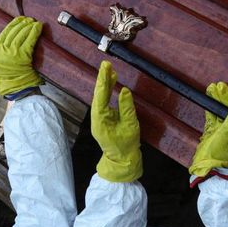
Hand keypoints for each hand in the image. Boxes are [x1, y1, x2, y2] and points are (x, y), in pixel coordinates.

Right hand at [0, 16, 43, 96]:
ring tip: (34, 22)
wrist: (13, 84)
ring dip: (29, 26)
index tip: (20, 19)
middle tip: (29, 19)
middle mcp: (3, 49)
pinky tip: (38, 27)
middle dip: (23, 23)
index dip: (14, 23)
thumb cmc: (4, 72)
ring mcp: (14, 52)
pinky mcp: (24, 55)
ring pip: (22, 34)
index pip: (5, 31)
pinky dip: (35, 32)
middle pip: (14, 31)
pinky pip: (30, 40)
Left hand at [91, 61, 142, 182]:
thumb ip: (127, 108)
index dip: (103, 81)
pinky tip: (113, 83)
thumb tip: (124, 90)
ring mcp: (99, 118)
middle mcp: (97, 117)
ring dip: (105, 84)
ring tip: (110, 70)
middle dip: (102, 79)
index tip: (106, 68)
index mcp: (100, 120)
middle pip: (98, 95)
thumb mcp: (130, 126)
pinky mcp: (104, 119)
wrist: (122, 161)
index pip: (101, 96)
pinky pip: (104, 102)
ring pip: (101, 98)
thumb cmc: (126, 146)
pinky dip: (108, 92)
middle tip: (107, 64)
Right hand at [189, 82, 227, 176]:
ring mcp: (224, 130)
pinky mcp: (214, 131)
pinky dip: (212, 107)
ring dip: (218, 99)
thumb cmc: (220, 151)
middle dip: (227, 97)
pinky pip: (214, 116)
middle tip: (222, 86)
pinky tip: (209, 97)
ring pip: (222, 111)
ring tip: (214, 87)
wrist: (207, 165)